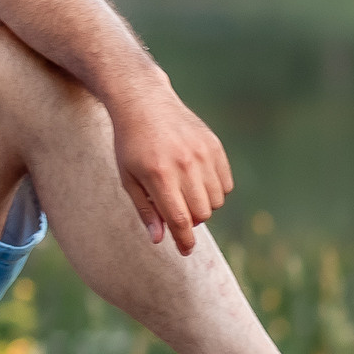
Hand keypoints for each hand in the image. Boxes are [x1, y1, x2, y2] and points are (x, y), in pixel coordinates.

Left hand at [108, 81, 233, 253]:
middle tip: (175, 210)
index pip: (180, 220)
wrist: (143, 102)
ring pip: (216, 201)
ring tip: (183, 192)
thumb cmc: (130, 144)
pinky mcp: (215, 146)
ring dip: (203, 205)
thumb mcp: (128, 177)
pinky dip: (215, 190)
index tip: (185, 251)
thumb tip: (159, 239)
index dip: (184, 240)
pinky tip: (196, 180)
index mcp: (159, 175)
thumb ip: (145, 209)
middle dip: (190, 221)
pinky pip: (226, 184)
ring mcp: (202, 154)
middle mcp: (185, 165)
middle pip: (202, 214)